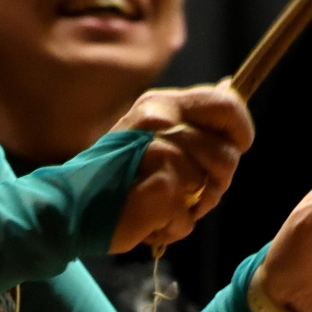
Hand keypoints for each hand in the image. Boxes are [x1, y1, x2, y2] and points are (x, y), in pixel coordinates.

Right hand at [110, 85, 253, 252]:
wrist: (71, 207)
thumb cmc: (121, 177)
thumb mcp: (158, 134)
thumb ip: (196, 117)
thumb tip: (232, 86)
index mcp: (163, 103)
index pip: (227, 104)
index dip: (241, 132)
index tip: (233, 149)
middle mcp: (159, 120)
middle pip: (227, 152)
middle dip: (218, 179)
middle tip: (190, 190)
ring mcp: (157, 151)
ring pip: (211, 183)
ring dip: (194, 204)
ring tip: (165, 204)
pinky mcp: (159, 184)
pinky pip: (190, 213)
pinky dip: (174, 225)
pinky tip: (151, 219)